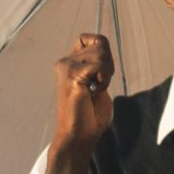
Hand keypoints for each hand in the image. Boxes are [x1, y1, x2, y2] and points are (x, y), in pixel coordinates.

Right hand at [52, 33, 114, 150]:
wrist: (79, 136)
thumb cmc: (90, 115)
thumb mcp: (97, 82)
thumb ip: (99, 64)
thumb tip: (105, 48)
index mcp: (69, 62)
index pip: (91, 38)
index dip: (104, 52)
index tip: (100, 74)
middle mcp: (65, 62)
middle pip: (100, 42)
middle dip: (109, 64)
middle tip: (99, 85)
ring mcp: (66, 68)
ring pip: (102, 52)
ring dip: (107, 73)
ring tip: (95, 90)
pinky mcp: (72, 76)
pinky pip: (99, 65)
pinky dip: (104, 80)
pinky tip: (93, 92)